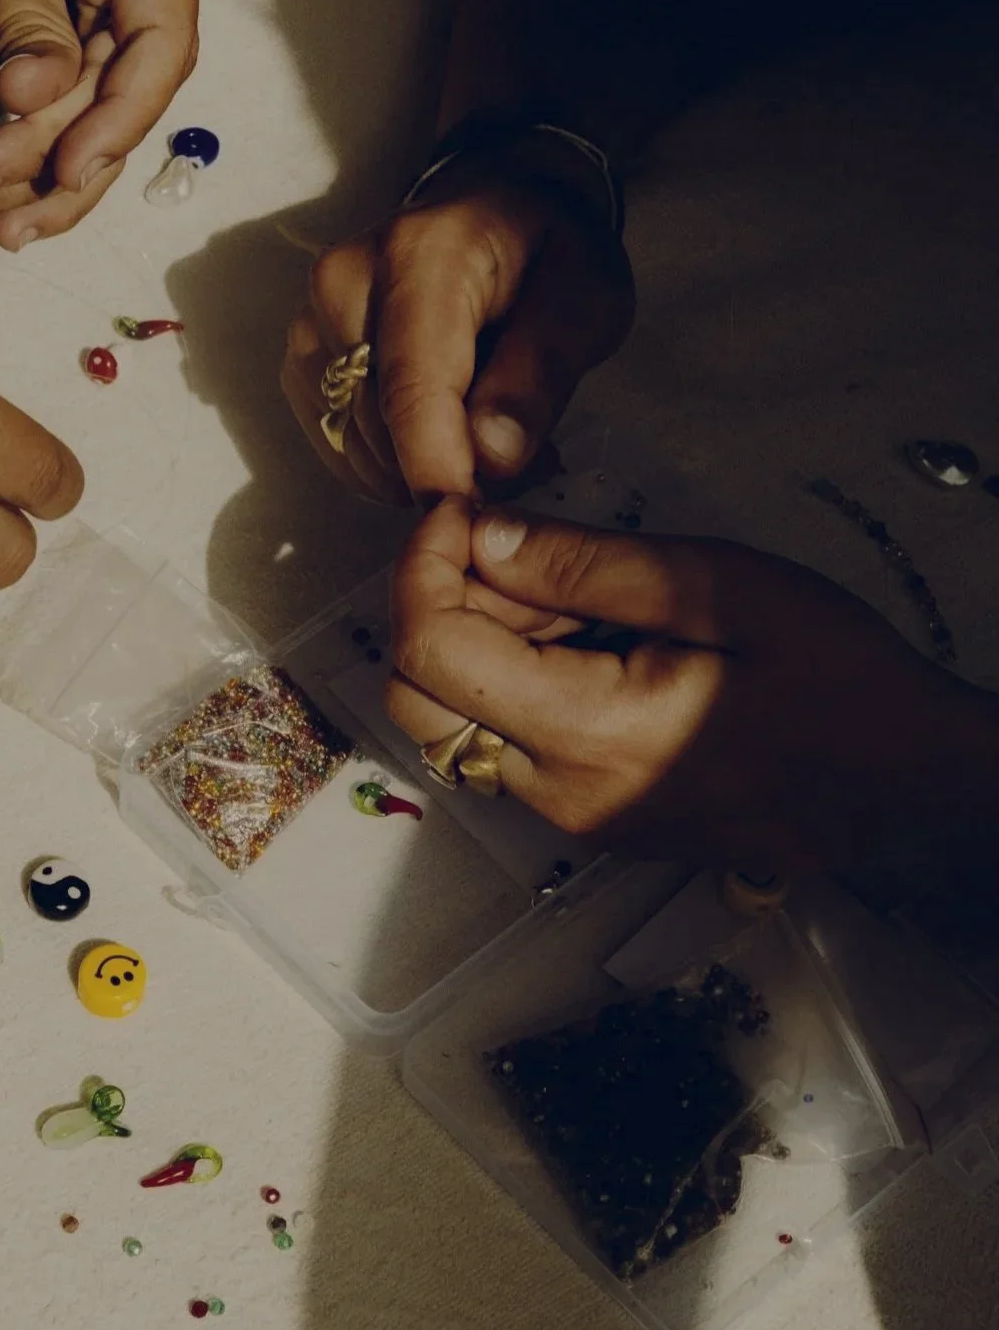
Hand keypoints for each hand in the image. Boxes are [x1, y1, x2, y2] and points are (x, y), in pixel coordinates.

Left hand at [0, 0, 204, 249]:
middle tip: (1, 210)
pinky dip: (24, 154)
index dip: (120, 119)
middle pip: (125, 96)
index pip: (162, 47)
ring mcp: (111, 16)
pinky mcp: (71, 45)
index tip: (69, 167)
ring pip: (92, 118)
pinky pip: (61, 113)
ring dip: (37, 172)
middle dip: (61, 158)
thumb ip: (27, 28)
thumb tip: (38, 102)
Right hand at [281, 158, 632, 502]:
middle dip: (449, 473)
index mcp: (420, 255)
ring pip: (355, 447)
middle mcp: (344, 281)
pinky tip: (444, 439)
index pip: (411, 387)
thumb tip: (490, 457)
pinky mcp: (304, 358)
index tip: (480, 520)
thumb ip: (541, 372)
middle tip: (527, 464)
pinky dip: (391, 465)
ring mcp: (312, 320)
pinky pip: (338, 446)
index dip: (440, 470)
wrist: (496, 212)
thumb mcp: (585, 300)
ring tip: (493, 445)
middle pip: (380, 428)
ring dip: (421, 472)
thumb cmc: (550, 254)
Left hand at [385, 498, 997, 868]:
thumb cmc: (839, 677)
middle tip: (515, 548)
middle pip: (419, 701)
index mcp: (592, 737)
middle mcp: (562, 796)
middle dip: (439, 607)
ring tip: (578, 593)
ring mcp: (576, 818)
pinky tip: (595, 637)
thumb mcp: (724, 588)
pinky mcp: (594, 817)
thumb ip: (589, 566)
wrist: (910, 780)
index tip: (459, 511)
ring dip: (483, 643)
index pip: (431, 655)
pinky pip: (511, 745)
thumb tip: (479, 535)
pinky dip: (518, 679)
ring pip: (460, 724)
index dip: (421, 567)